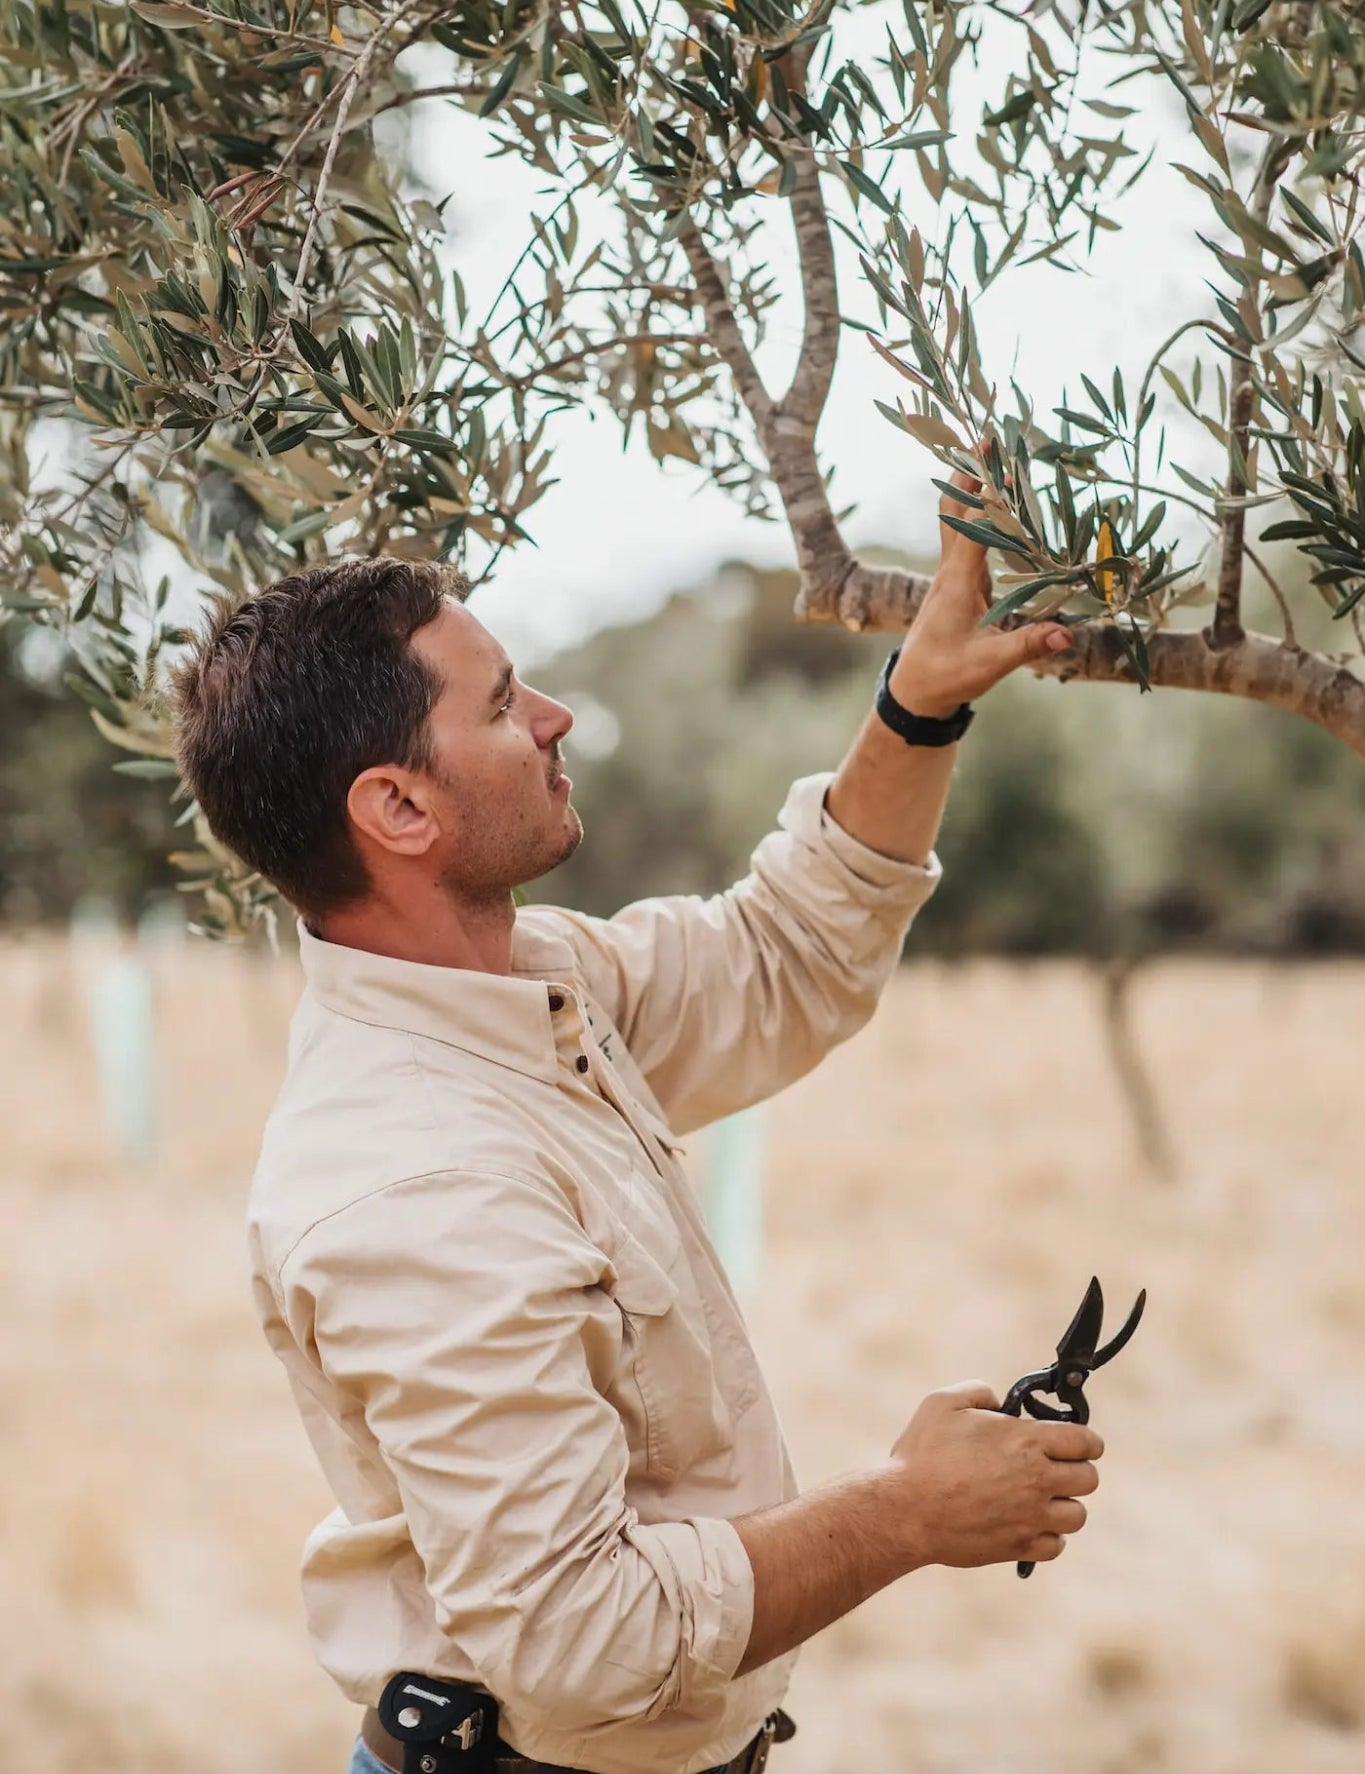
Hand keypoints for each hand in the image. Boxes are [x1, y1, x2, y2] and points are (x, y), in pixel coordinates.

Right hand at [887, 1380, 1102, 1569]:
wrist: (905, 1511)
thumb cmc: (921, 1455)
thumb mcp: (942, 1403)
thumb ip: (979, 1392)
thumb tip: (997, 1402)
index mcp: (1026, 1441)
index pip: (1087, 1441)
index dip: (1084, 1439)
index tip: (1074, 1442)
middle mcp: (1037, 1480)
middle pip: (1089, 1479)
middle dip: (1075, 1469)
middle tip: (1052, 1466)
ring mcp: (1031, 1517)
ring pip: (1077, 1515)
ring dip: (1063, 1504)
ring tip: (1038, 1497)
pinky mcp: (1019, 1547)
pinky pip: (1055, 1545)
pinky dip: (1047, 1535)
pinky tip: (1026, 1522)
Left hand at [888, 471, 1072, 719]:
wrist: (914, 692)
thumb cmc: (946, 677)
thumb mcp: (989, 665)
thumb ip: (1027, 645)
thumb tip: (1067, 632)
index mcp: (956, 583)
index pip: (973, 526)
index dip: (988, 494)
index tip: (1003, 460)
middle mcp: (949, 571)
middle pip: (954, 509)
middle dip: (968, 471)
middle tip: (986, 435)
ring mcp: (950, 576)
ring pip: (956, 519)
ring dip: (970, 486)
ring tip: (990, 453)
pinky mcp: (956, 584)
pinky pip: (965, 536)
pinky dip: (977, 512)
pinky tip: (994, 503)